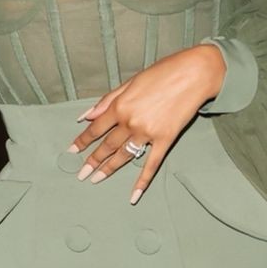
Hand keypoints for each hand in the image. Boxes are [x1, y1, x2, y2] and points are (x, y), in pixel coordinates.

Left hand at [69, 44, 224, 201]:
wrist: (194, 73)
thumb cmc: (163, 72)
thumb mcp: (131, 81)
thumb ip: (107, 100)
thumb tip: (86, 116)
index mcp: (120, 105)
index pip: (95, 128)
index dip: (82, 141)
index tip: (72, 151)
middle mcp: (130, 121)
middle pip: (106, 145)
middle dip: (92, 160)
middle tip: (81, 174)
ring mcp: (147, 132)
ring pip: (123, 156)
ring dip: (108, 169)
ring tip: (95, 180)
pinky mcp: (165, 139)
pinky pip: (151, 164)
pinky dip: (142, 181)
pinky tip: (133, 195)